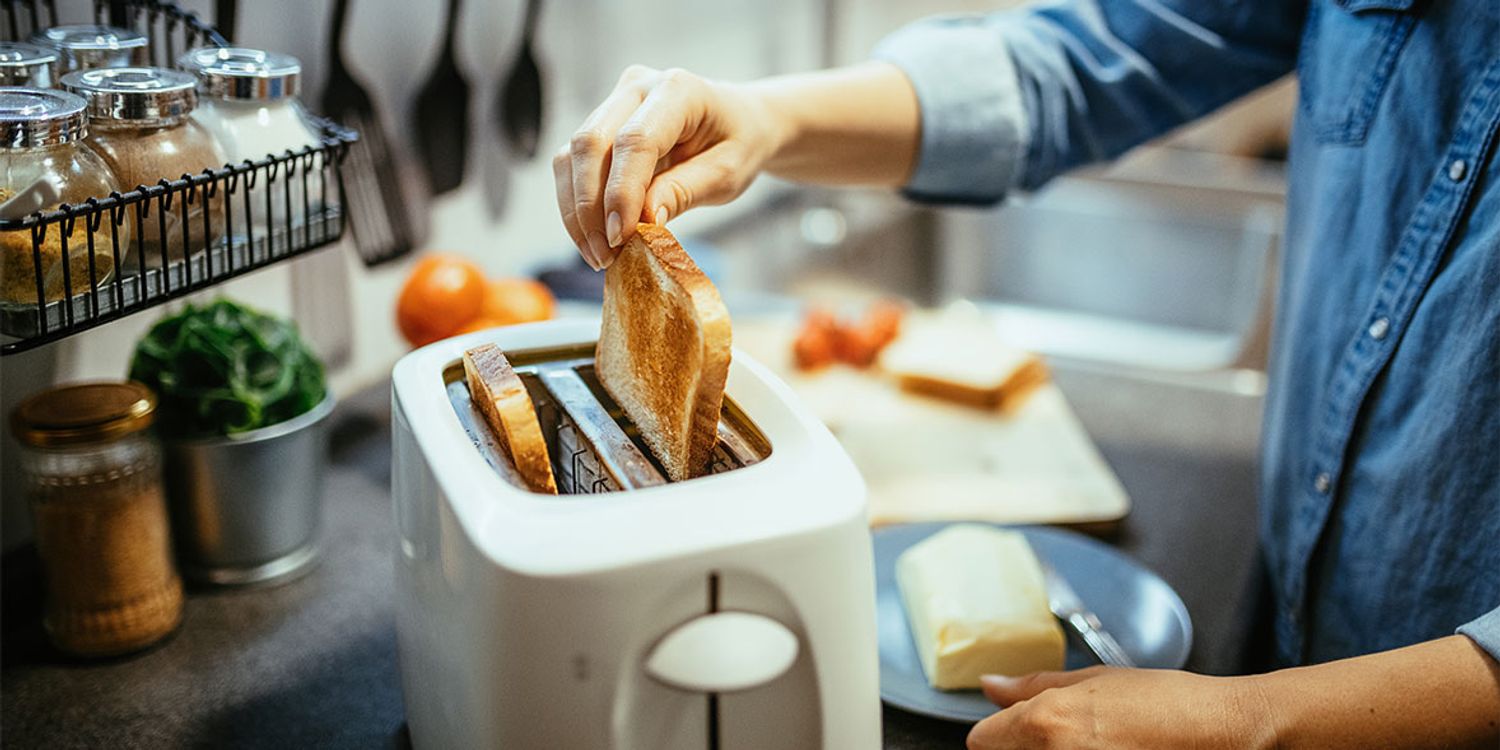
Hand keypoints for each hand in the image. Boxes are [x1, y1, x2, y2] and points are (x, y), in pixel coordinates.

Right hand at [553, 65, 786, 268]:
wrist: (739, 121)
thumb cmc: (739, 143)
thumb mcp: (728, 173)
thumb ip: (685, 191)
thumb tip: (644, 221)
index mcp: (677, 90)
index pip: (635, 141)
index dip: (621, 192)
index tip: (619, 238)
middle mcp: (637, 87)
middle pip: (590, 143)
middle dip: (589, 207)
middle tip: (604, 256)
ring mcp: (614, 102)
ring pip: (572, 156)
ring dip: (577, 212)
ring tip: (598, 256)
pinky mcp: (601, 124)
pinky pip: (574, 165)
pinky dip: (578, 206)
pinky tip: (594, 239)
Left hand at [967, 667, 1274, 749]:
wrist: (1228, 735)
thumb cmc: (1172, 705)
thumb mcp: (1098, 681)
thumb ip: (1035, 686)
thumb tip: (991, 686)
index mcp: (1047, 723)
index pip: (982, 742)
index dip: (1000, 733)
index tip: (1018, 730)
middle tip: (1072, 740)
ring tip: (1098, 749)